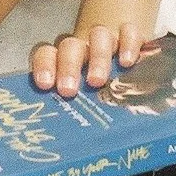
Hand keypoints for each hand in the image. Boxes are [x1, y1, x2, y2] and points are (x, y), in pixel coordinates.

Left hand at [30, 24, 145, 99]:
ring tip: (98, 81)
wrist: (129, 57)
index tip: (45, 85)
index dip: (44, 65)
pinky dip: (127, 43)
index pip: (47, 53)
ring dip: (97, 58)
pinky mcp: (132, 35)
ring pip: (98, 36)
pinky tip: (127, 62)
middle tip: (68, 90)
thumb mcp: (86, 99)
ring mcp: (107, 38)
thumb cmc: (100, 87)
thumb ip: (75, 110)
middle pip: (70, 46)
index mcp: (64, 60)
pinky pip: (129, 31)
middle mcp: (84, 46)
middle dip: (68, 67)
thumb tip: (69, 144)